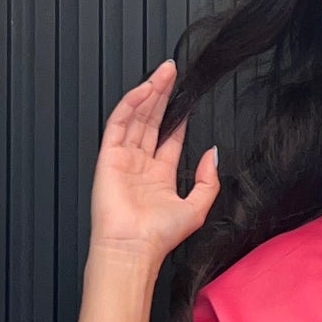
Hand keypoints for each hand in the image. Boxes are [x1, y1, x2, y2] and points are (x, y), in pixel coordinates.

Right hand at [89, 58, 218, 260]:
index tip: (187, 99)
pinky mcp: (108, 156)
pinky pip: (119, 123)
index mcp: (159, 177)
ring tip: (163, 73)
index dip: (178, 117)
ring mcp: (123, 159)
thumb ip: (208, 180)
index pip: (169, 138)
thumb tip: (213, 154)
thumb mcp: (197, 208)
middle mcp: (140, 166)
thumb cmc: (158, 237)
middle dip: (163, 96)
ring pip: (136, 118)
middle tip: (173, 73)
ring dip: (149, 94)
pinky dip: (131, 104)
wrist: (133, 248)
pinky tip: (145, 89)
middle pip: (152, 122)